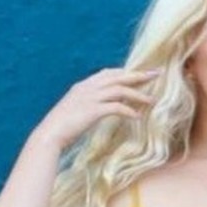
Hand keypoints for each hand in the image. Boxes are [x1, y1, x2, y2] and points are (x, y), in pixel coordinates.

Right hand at [33, 67, 159, 150]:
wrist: (50, 134)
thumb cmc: (63, 127)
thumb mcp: (77, 110)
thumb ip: (91, 104)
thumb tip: (104, 108)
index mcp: (84, 85)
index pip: (109, 73)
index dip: (126, 72)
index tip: (141, 73)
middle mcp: (87, 87)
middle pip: (118, 76)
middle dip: (138, 74)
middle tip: (156, 74)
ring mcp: (89, 98)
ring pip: (120, 90)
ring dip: (138, 94)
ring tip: (152, 100)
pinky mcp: (92, 110)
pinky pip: (116, 107)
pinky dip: (128, 111)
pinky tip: (137, 116)